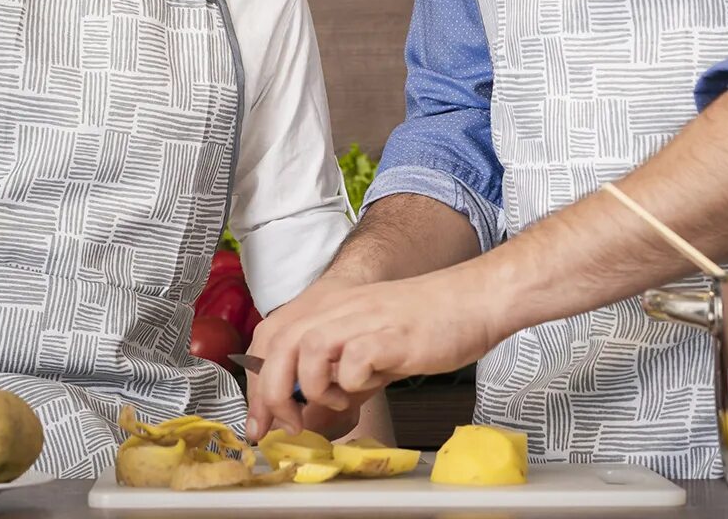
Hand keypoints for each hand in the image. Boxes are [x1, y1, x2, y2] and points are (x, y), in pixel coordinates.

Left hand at [246, 268, 500, 440]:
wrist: (472, 300)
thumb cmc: (426, 322)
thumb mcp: (369, 343)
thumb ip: (336, 372)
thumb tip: (308, 412)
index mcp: (328, 307)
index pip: (268, 337)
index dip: (255, 381)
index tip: (260, 419)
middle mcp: (339, 308)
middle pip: (277, 346)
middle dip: (272, 396)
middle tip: (288, 425)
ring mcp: (363, 320)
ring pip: (307, 352)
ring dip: (315, 389)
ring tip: (341, 400)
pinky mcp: (389, 337)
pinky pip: (353, 365)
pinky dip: (354, 385)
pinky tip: (373, 384)